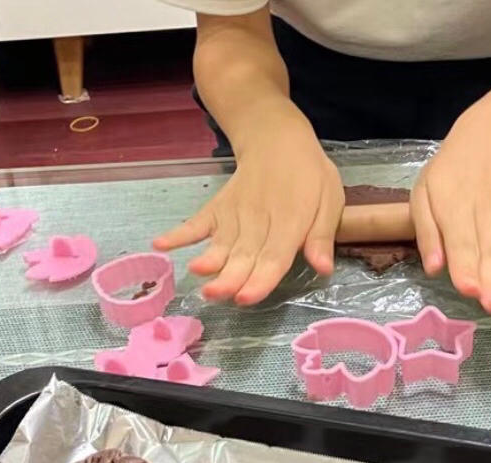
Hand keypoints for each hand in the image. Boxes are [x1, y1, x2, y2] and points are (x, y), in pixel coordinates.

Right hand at [153, 121, 343, 304]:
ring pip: (222, 242)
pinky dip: (179, 233)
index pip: (274, 256)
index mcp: (290, 220)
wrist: (277, 138)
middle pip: (244, 254)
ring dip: (208, 259)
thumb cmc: (309, 176)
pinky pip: (197, 221)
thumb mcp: (329, 201)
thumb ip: (322, 236)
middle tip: (216, 295)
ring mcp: (234, 212)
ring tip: (196, 274)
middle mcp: (259, 219)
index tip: (246, 297)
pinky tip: (161, 245)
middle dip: (230, 277)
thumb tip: (323, 268)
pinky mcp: (218, 207)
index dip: (261, 279)